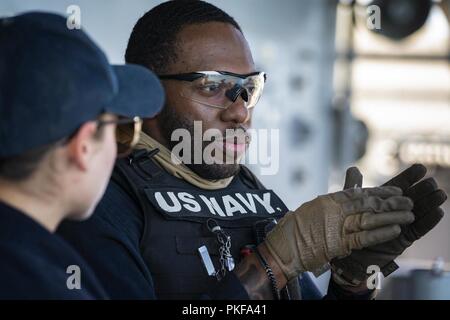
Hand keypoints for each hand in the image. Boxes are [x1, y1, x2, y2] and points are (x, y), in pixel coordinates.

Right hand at [264, 187, 413, 280]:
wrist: (282, 248)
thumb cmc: (293, 230)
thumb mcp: (312, 210)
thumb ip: (330, 206)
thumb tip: (345, 202)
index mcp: (328, 200)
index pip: (359, 193)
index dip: (379, 192)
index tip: (395, 191)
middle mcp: (333, 209)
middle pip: (368, 203)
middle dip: (389, 202)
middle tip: (407, 201)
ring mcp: (336, 225)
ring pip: (369, 218)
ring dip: (391, 216)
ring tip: (408, 214)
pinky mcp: (338, 243)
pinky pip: (364, 237)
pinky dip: (380, 233)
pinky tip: (394, 230)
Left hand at [331, 164, 446, 284]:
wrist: (349, 255)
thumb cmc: (349, 229)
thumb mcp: (349, 205)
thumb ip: (353, 188)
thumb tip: (353, 168)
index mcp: (383, 200)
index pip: (398, 186)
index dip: (409, 177)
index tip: (421, 168)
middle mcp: (394, 211)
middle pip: (412, 197)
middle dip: (422, 189)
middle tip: (432, 182)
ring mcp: (401, 224)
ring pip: (419, 211)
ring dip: (430, 203)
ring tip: (440, 194)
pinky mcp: (405, 238)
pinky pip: (419, 229)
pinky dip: (429, 221)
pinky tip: (438, 212)